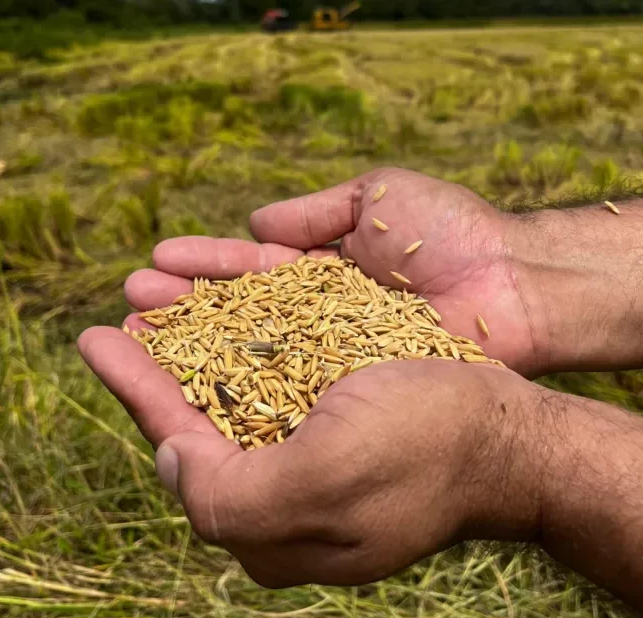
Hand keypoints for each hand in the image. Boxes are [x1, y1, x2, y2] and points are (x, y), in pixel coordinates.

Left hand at [78, 326, 543, 586]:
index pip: (184, 452)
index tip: (96, 339)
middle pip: (204, 421)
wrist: (509, 434)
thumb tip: (168, 461)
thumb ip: (228, 494)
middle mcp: (288, 493)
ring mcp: (318, 454)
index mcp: (273, 524)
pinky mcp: (344, 420)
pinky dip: (246, 339)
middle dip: (159, 363)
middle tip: (124, 312)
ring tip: (160, 298)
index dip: (137, 391)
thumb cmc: (425, 450)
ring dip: (195, 342)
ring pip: (237, 393)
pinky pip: (278, 376)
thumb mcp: (323, 483)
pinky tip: (225, 310)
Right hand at [122, 168, 546, 375]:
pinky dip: (243, 386)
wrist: (513, 287)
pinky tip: (196, 383)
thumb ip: (318, 212)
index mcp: (328, 273)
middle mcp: (324, 321)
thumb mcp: (378, 197)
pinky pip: (289, 390)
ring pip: (254, 356)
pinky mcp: (352, 395)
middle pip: (242, 316)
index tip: (155, 264)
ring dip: (198, 346)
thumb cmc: (453, 233)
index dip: (205, 267)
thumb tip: (256, 216)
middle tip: (129, 307)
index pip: (252, 271)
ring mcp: (337, 362)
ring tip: (141, 337)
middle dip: (186, 309)